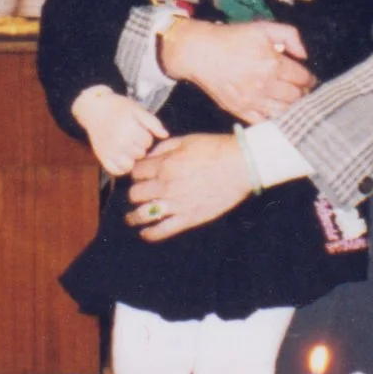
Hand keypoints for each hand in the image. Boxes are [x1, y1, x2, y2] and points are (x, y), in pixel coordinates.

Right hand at [71, 86, 166, 176]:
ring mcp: (110, 152)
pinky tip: (120, 157)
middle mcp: (120, 143)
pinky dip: (120, 167)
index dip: (145, 135)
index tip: (137, 129)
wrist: (94, 109)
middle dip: (138, 146)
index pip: (147, 142)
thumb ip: (153, 122)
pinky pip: (117, 171)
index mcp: (131, 129)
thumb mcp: (138, 110)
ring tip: (125, 146)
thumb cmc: (118, 108)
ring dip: (131, 158)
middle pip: (140, 154)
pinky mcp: (102, 158)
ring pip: (130, 165)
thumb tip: (165, 135)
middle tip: (130, 136)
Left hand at [125, 133, 254, 241]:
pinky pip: (162, 230)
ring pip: (143, 214)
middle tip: (139, 194)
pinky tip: (145, 233)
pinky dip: (150, 234)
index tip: (139, 176)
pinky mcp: (189, 218)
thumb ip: (163, 147)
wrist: (241, 165)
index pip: (136, 172)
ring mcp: (176, 203)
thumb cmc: (215, 149)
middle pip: (135, 194)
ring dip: (133, 217)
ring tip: (131, 218)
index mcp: (165, 164)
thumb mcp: (186, 140)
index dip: (136, 173)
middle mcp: (166, 185)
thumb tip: (148, 156)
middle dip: (135, 193)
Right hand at [159, 17, 312, 123]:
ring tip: (292, 103)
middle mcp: (264, 85)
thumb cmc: (232, 38)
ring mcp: (252, 100)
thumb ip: (289, 35)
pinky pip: (264, 122)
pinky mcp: (240, 110)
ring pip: (283, 112)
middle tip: (302, 91)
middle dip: (303, 94)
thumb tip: (304, 55)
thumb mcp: (263, 28)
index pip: (302, 78)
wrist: (200, 52)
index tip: (309, 80)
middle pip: (296, 97)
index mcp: (273, 63)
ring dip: (292, 108)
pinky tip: (276, 114)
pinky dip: (274, 120)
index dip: (309, 79)